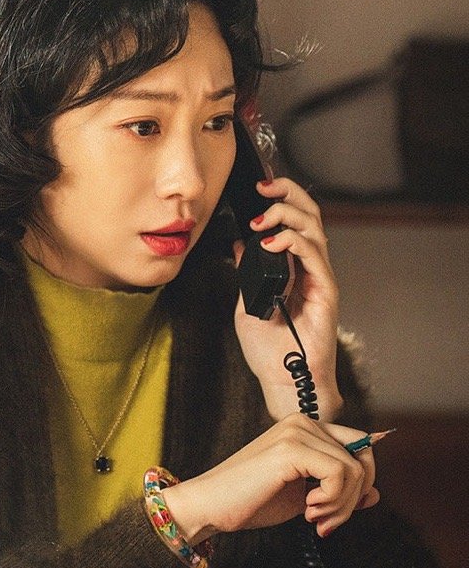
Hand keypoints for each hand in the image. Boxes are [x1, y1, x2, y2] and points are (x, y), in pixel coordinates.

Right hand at [162, 416, 384, 543]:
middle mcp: (303, 423)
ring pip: (354, 469)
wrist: (210, 505)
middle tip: (328, 521)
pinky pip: (338, 474)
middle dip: (356, 496)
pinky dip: (332, 501)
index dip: (361, 482)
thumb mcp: (304, 497)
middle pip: (363, 456)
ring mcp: (296, 432)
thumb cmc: (250, 501)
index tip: (338, 512)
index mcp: (306, 428)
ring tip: (315, 520)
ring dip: (342, 505)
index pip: (360, 446)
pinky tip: (309, 512)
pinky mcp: (291, 449)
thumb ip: (338, 492)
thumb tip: (376, 494)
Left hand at [231, 175, 342, 421]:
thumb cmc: (268, 349)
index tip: (258, 185)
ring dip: (286, 215)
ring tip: (262, 219)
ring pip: (314, 228)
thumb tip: (241, 243)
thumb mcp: (246, 302)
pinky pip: (314, 256)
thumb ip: (247, 273)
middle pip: (309, 215)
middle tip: (262, 188)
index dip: (280, 197)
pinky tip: (271, 242)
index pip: (293, 220)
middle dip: (287, 194)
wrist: (283, 382)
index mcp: (293, 266)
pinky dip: (293, 242)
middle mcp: (310, 267)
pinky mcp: (325, 292)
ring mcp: (319, 278)